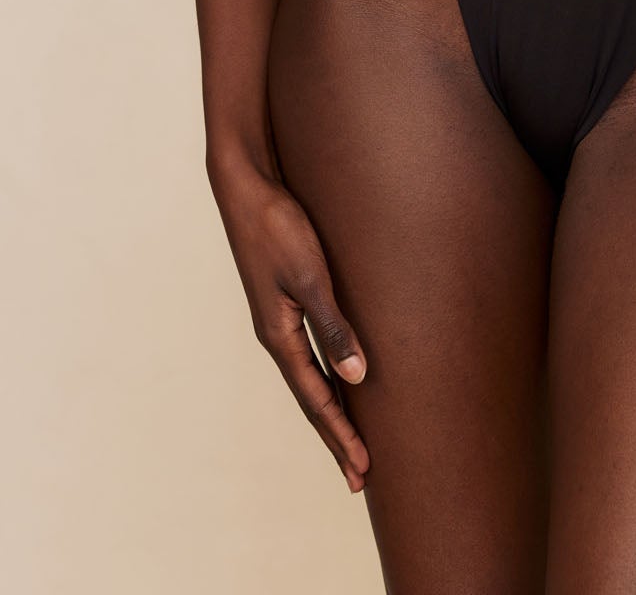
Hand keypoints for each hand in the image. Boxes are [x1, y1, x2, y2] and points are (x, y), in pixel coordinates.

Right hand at [211, 157, 370, 492]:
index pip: (317, 399)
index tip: (362, 469)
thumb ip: (332, 326)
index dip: (342, 435)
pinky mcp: (284, 299)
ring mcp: (278, 319)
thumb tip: (358, 378)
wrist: (246, 186)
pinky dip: (326, 375)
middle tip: (359, 476)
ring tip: (352, 439)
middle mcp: (277, 335)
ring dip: (332, 410)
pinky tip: (339, 377)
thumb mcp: (310, 276)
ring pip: (310, 377)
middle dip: (336, 437)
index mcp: (279, 336)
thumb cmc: (278, 226)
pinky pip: (309, 352)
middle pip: (311, 398)